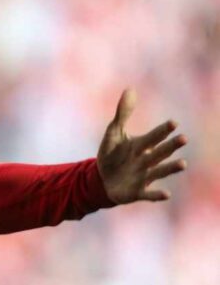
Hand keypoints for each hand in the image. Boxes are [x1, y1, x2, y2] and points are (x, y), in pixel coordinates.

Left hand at [97, 89, 187, 203]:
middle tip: (183, 138)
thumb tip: (130, 89)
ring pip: (159, 171)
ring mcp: (143, 177)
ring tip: (182, 163)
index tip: (173, 123)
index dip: (162, 130)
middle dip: (170, 146)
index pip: (153, 136)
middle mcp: (146, 160)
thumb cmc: (111, 154)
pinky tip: (167, 194)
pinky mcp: (137, 192)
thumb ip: (123, 113)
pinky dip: (157, 195)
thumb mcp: (114, 133)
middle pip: (159, 152)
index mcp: (141, 146)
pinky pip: (148, 194)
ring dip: (170, 168)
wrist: (101, 179)